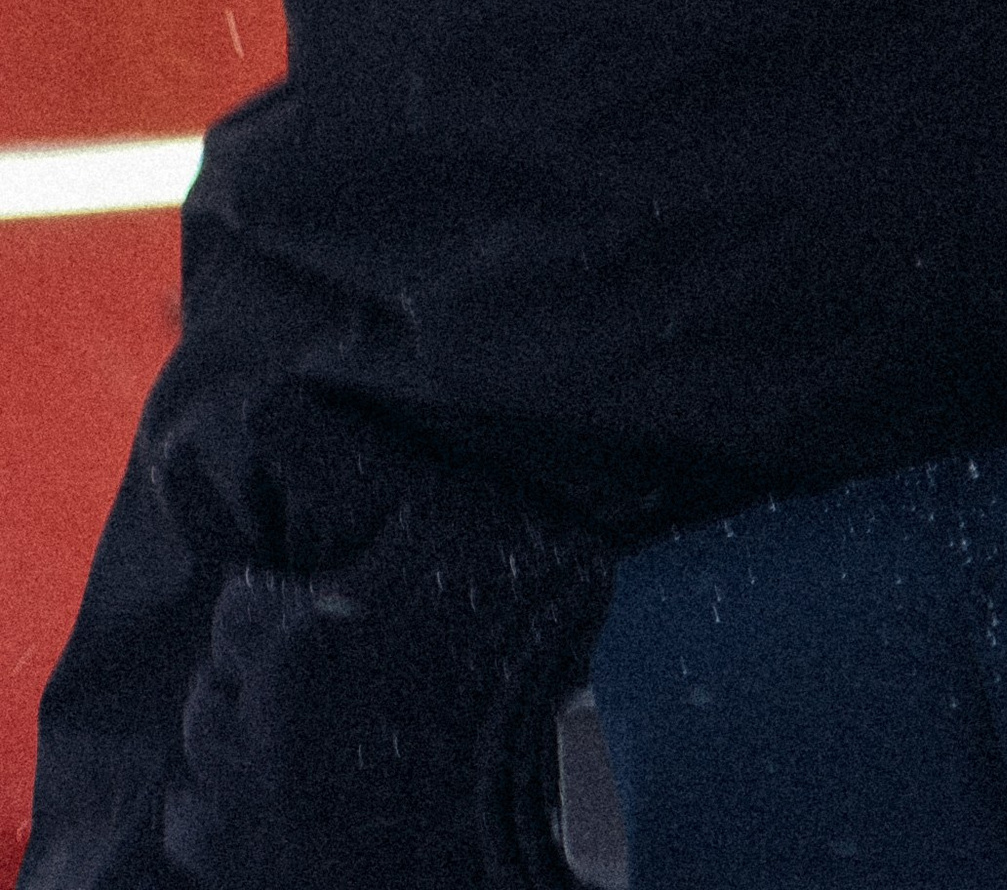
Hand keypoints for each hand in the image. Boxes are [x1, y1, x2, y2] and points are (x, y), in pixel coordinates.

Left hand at [163, 463, 612, 889]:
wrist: (567, 778)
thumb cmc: (513, 633)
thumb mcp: (445, 515)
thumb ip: (345, 460)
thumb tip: (265, 400)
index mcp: (293, 640)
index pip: (239, 604)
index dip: (283, 598)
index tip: (328, 602)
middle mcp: (262, 732)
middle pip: (213, 685)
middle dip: (256, 666)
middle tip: (323, 660)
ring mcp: (267, 815)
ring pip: (203, 760)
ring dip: (238, 736)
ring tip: (303, 723)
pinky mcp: (277, 872)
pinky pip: (202, 835)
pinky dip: (229, 810)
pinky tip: (283, 788)